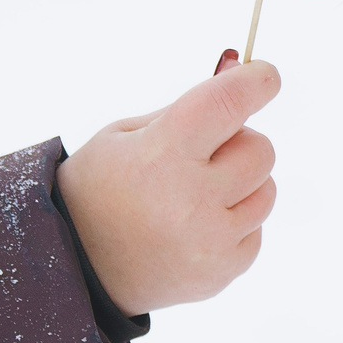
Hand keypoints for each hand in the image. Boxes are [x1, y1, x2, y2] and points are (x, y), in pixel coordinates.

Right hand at [57, 60, 280, 315]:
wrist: (76, 265)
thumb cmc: (100, 187)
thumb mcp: (124, 134)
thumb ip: (186, 105)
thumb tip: (240, 70)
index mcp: (163, 153)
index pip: (230, 102)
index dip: (258, 81)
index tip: (264, 75)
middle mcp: (191, 198)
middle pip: (260, 148)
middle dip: (239, 142)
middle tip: (205, 152)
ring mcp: (209, 241)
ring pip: (266, 190)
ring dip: (241, 184)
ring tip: (196, 193)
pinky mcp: (221, 272)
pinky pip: (256, 230)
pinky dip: (235, 223)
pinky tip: (196, 226)